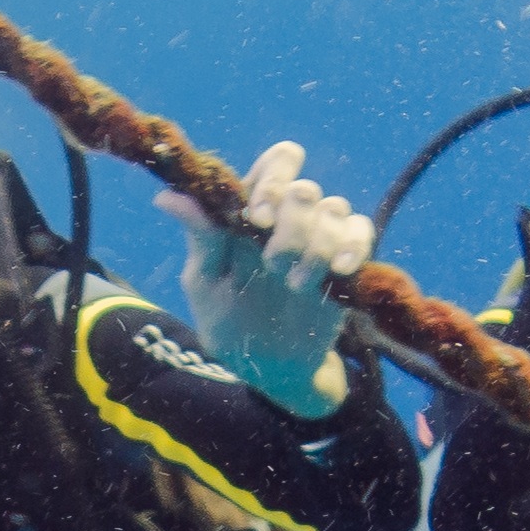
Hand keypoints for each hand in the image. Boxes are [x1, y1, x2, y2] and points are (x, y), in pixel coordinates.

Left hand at [153, 142, 374, 417]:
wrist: (269, 366)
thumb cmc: (228, 318)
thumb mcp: (206, 282)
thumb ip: (201, 238)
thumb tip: (167, 196)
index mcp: (254, 209)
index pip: (276, 164)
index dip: (273, 180)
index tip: (257, 216)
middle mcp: (291, 216)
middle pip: (304, 189)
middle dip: (290, 225)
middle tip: (272, 264)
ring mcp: (322, 236)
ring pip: (334, 210)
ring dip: (316, 246)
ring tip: (296, 284)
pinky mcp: (349, 261)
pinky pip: (362, 234)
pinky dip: (353, 246)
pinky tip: (339, 270)